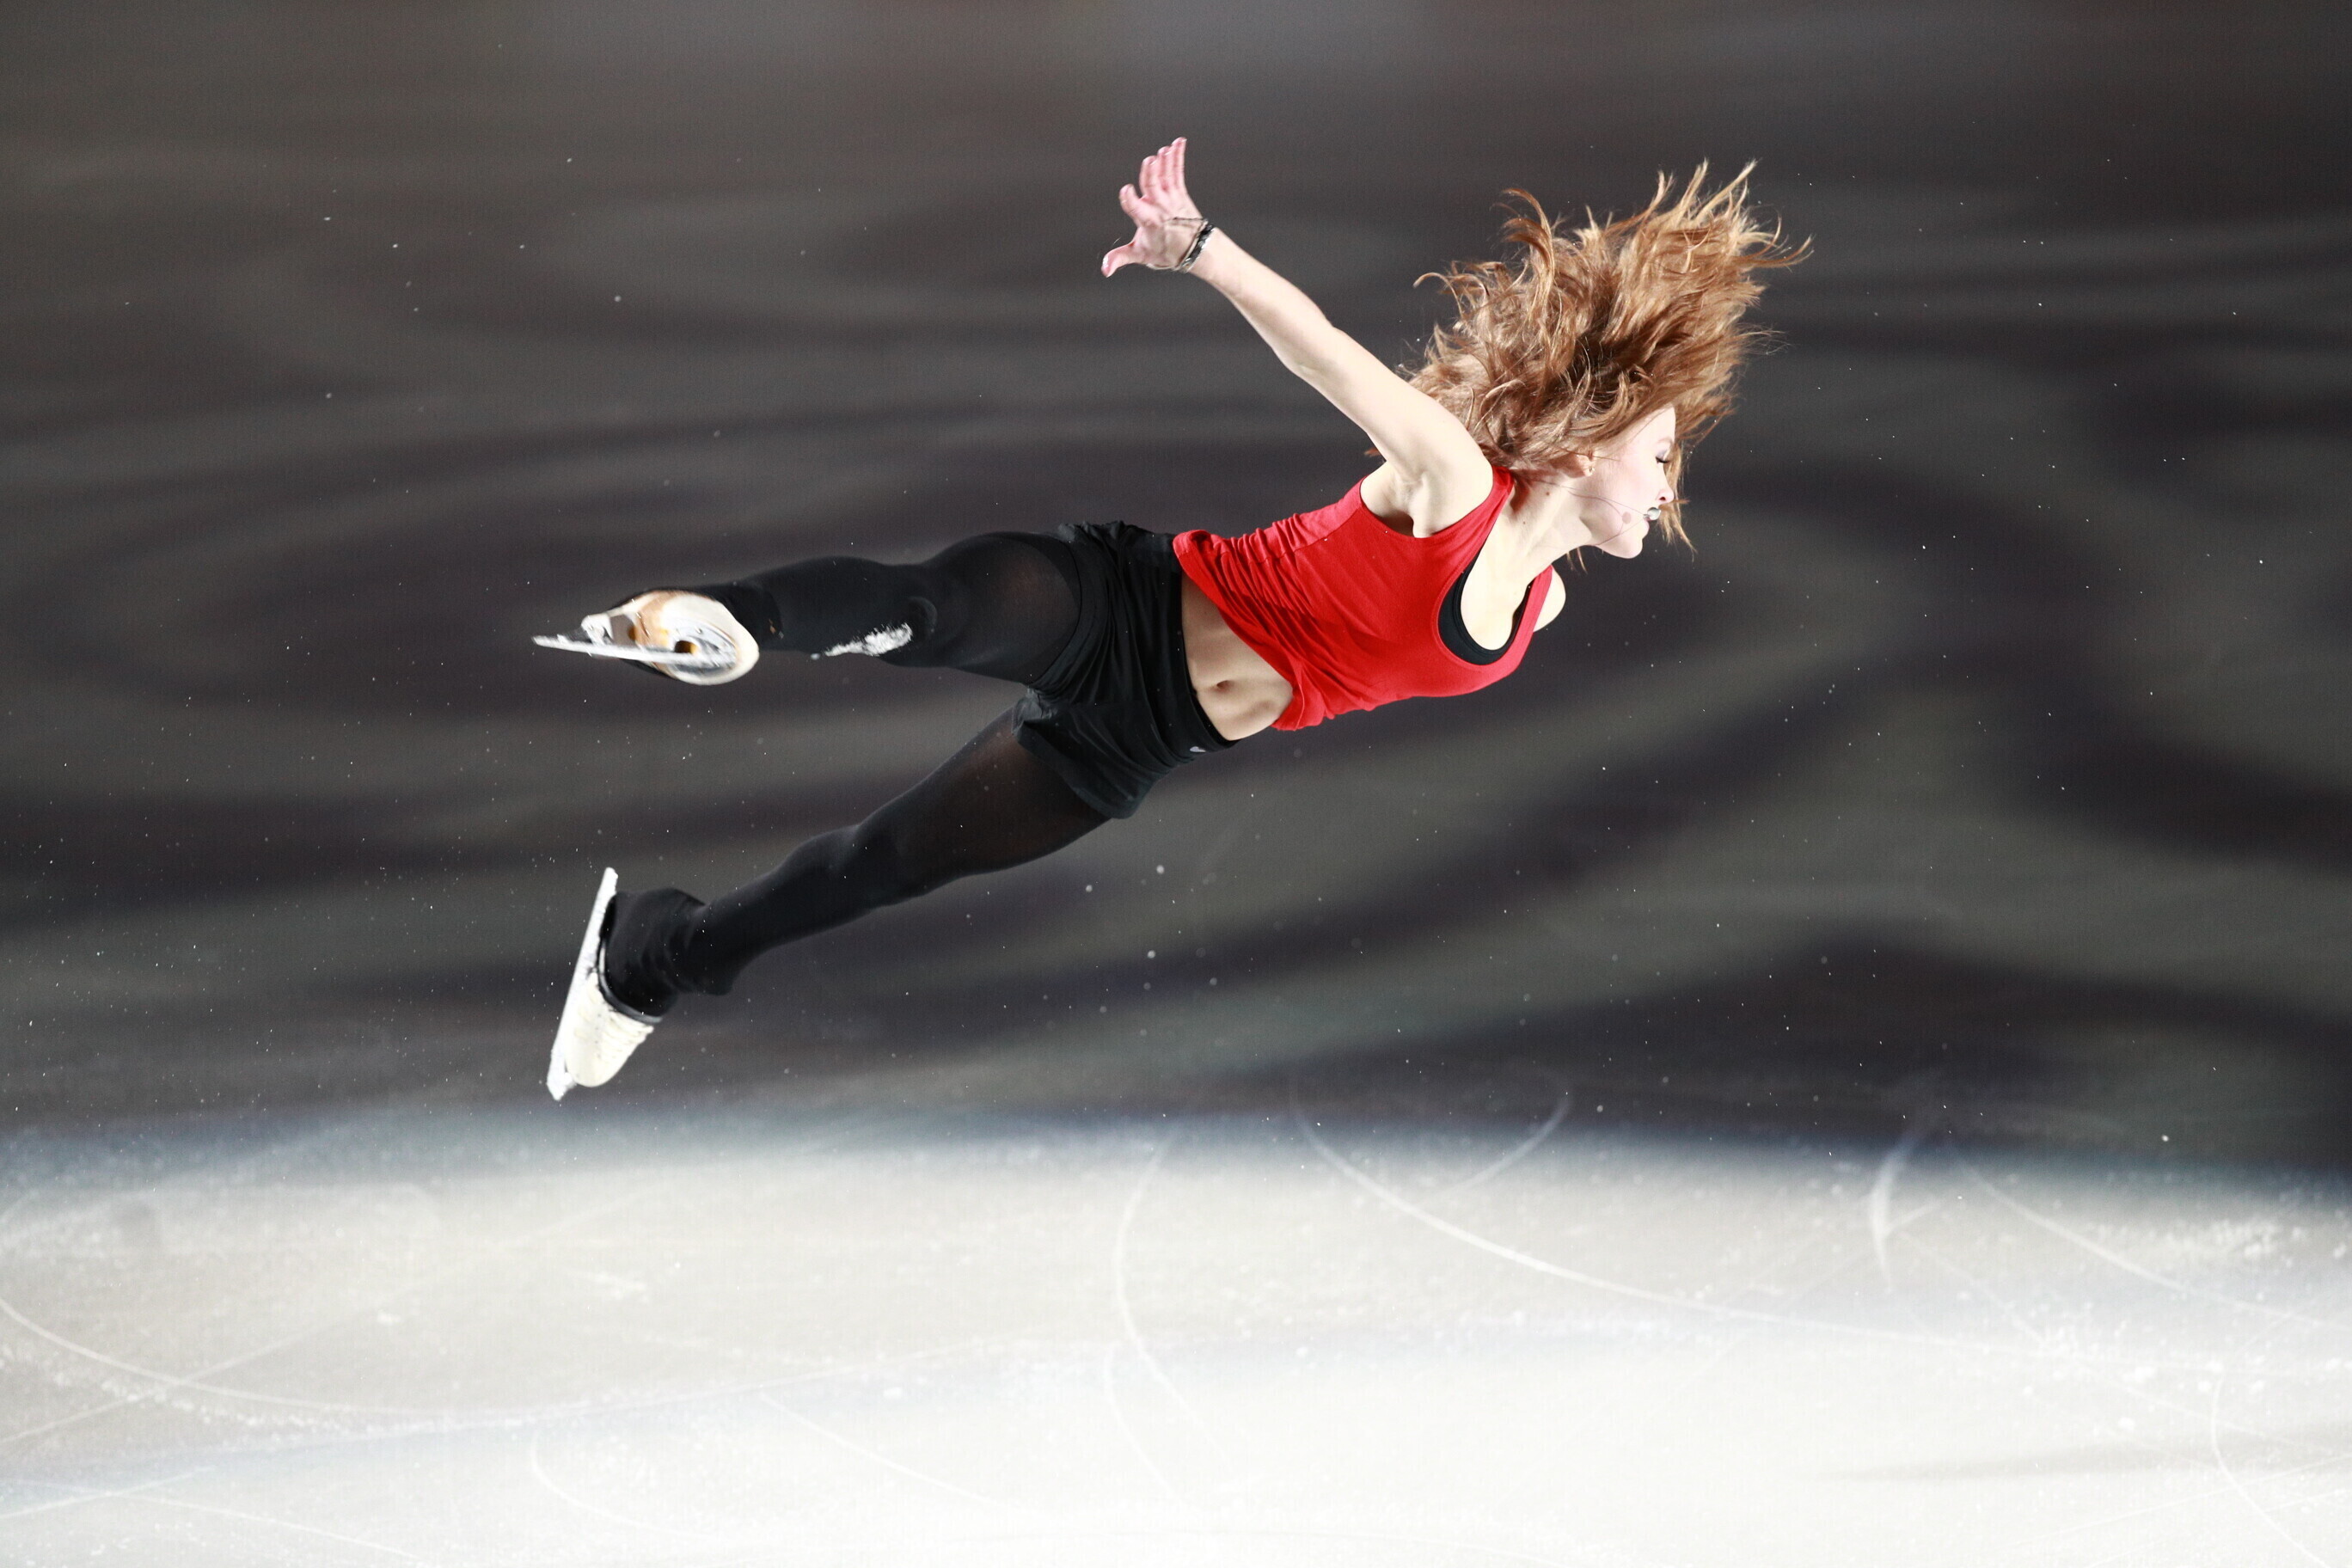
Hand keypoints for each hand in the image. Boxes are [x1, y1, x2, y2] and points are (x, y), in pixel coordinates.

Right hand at [1101, 137, 1206, 276]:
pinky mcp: (1179, 191)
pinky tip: (1178, 143)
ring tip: (1163, 150)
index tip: (1126, 190)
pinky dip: (1177, 156)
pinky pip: (1178, 171)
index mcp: (1148, 221)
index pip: (1136, 209)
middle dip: (1151, 174)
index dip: (1130, 200)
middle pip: (1154, 188)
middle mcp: (1160, 208)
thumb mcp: (1141, 255)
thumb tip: (1105, 270)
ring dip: (1165, 162)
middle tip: (1150, 161)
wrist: (1194, 249)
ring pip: (1166, 177)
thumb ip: (1120, 257)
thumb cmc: (1165, 251)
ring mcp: (1171, 198)